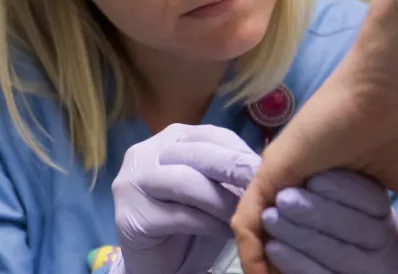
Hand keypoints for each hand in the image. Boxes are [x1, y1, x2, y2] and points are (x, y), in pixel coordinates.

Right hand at [112, 124, 260, 273]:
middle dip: (234, 170)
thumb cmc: (188, 222)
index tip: (266, 170)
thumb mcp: (211, 191)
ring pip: (186, 182)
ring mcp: (132, 183)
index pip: (210, 136)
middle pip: (197, 154)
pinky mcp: (131, 216)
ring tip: (244, 215)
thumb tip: (262, 168)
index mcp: (168, 140)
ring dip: (222, 200)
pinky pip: (180, 216)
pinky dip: (209, 224)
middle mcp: (144, 153)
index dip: (240, 152)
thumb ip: (227, 175)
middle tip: (261, 187)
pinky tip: (227, 232)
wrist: (156, 260)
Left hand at [231, 0, 397, 273]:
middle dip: (294, 272)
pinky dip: (251, 256)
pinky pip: (247, 222)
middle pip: (289, 240)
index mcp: (341, 187)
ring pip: (264, 235)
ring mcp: (286, 177)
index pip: (323, 238)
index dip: (325, 268)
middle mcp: (307, 182)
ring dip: (269, 268)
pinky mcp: (271, 172)